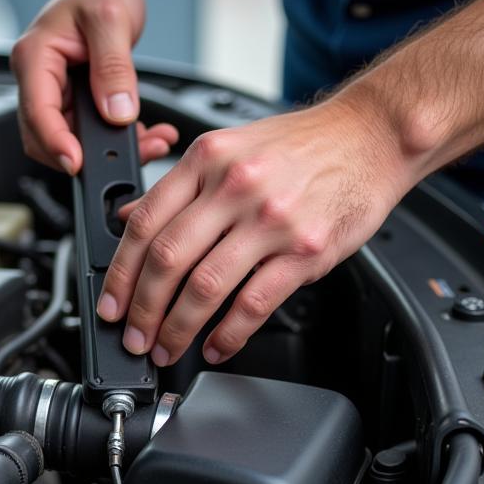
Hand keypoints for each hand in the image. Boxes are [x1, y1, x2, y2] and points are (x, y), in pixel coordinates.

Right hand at [10, 0, 178, 174]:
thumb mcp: (110, 20)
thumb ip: (113, 68)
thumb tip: (116, 111)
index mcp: (34, 57)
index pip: (36, 111)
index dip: (55, 142)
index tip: (77, 162)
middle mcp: (38, 79)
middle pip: (46, 136)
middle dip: (85, 153)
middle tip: (130, 155)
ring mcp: (55, 94)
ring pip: (71, 140)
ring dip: (108, 149)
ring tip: (149, 142)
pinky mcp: (74, 103)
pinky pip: (89, 133)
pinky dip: (118, 139)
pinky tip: (145, 134)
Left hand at [96, 97, 418, 365]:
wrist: (373, 135)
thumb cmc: (302, 145)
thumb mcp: (228, 148)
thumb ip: (179, 187)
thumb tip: (131, 220)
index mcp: (207, 159)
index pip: (144, 222)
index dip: (119, 273)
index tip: (111, 304)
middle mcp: (234, 186)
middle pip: (167, 260)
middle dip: (142, 310)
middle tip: (133, 337)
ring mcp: (270, 219)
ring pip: (204, 287)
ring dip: (177, 329)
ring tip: (166, 348)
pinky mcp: (305, 250)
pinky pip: (254, 303)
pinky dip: (228, 334)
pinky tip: (216, 346)